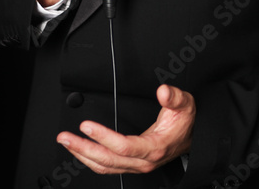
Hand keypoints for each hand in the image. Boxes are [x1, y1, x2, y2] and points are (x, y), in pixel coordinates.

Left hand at [57, 84, 194, 174]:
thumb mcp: (186, 104)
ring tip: (67, 142)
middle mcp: (144, 161)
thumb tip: (163, 91)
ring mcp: (137, 165)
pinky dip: (91, 160)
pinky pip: (108, 167)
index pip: (123, 146)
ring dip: (83, 155)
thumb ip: (174, 97)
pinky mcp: (132, 165)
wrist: (193, 137)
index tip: (86, 125)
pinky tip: (80, 151)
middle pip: (108, 160)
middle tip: (65, 137)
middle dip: (83, 149)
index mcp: (155, 148)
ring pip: (105, 167)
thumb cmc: (186, 122)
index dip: (103, 137)